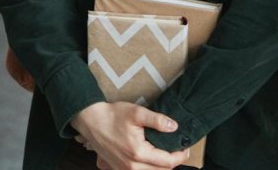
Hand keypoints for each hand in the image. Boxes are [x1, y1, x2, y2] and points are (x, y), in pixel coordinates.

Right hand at [70, 102, 190, 169]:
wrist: (91, 121)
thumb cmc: (113, 115)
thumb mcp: (137, 113)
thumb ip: (157, 120)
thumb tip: (174, 127)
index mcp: (138, 153)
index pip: (167, 162)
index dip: (180, 156)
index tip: (186, 148)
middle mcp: (131, 167)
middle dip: (173, 162)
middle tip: (178, 150)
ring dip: (161, 167)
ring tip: (166, 154)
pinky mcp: (118, 169)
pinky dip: (148, 168)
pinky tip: (151, 158)